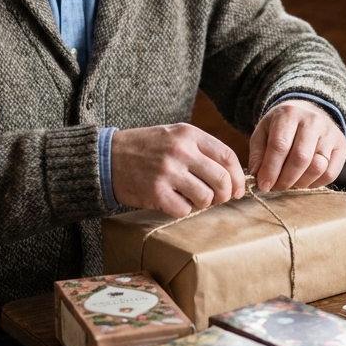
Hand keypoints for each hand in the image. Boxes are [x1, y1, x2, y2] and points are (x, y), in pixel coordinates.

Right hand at [111, 124, 245, 217]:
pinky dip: (183, 210)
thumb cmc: (146, 148)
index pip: (227, 157)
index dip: (238, 177)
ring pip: (206, 198)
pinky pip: (184, 210)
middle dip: (224, 194)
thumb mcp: (175, 136)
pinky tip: (174, 201)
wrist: (107, 157)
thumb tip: (232, 176)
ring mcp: (168, 172)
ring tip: (190, 198)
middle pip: (221, 180)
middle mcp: (180, 151)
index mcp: (188, 134)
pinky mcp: (156, 192)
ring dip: (203, 204)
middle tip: (217, 199)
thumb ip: (201, 150)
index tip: (237, 189)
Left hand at [248, 99, 345, 191]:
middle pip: (301, 157)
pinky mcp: (341, 146)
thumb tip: (257, 175)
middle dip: (285, 179)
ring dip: (300, 183)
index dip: (270, 169)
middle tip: (275, 187)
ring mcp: (330, 133)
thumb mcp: (263, 132)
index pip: (280, 145)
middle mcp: (313, 121)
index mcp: (289, 114)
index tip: (263, 185)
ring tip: (289, 184)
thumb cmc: (281, 127)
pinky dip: (315, 184)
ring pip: (317, 167)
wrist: (308, 113)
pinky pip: (330, 174)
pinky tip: (304, 181)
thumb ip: (258, 154)